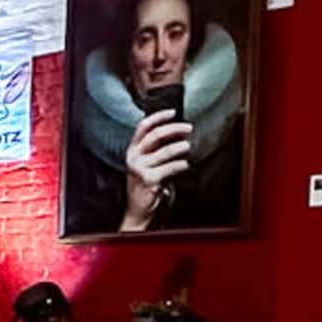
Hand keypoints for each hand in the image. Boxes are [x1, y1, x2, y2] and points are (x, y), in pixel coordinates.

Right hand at [120, 110, 190, 230]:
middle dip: (174, 129)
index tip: (173, 112)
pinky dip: (180, 165)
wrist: (139, 209)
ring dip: (179, 147)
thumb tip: (176, 132)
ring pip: (164, 151)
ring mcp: (140, 168)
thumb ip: (156, 149)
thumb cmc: (146, 184)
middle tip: (188, 128)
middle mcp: (134, 157)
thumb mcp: (147, 163)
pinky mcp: (148, 180)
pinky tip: (185, 165)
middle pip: (155, 135)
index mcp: (133, 150)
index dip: (158, 117)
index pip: (143, 127)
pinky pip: (169, 168)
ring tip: (188, 146)